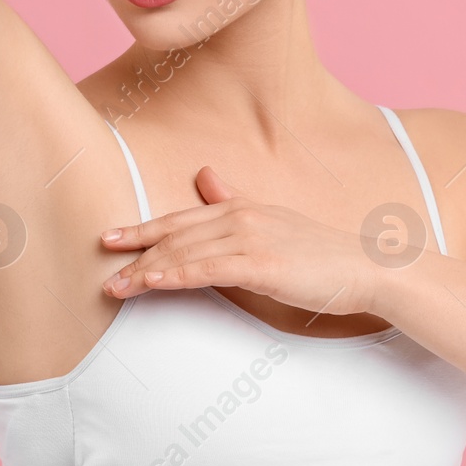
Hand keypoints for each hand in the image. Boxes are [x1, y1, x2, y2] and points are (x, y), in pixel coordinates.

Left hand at [99, 165, 381, 318]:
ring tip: (115, 286)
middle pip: (174, 234)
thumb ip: (234, 203)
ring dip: (145, 270)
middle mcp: (240, 217)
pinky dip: (175, 274)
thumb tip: (205, 179)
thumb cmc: (320, 254)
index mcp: (241, 208)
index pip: (181, 219)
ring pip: (184, 252)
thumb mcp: (272, 221)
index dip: (144, 229)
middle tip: (101, 261)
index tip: (113, 238)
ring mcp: (249, 239)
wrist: (365, 268)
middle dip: (135, 249)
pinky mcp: (260, 265)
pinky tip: (152, 282)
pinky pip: (206, 269)